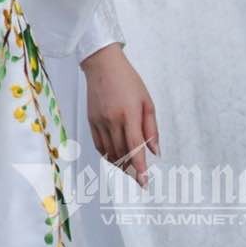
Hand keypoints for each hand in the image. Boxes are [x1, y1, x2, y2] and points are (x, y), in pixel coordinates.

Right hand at [82, 44, 158, 185]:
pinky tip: (115, 157)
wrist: (102, 64)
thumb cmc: (128, 81)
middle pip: (121, 153)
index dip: (140, 167)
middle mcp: (112, 120)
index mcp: (129, 114)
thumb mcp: (147, 102)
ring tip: (129, 169)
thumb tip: (155, 151)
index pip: (134, 147)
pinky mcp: (90, 119)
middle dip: (131, 169)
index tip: (144, 182)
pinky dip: (107, 154)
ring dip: (120, 163)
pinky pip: (98, 144)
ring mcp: (99, 121)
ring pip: (109, 151)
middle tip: (139, 178)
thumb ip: (151, 128)